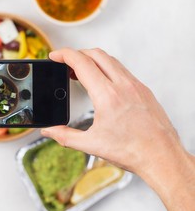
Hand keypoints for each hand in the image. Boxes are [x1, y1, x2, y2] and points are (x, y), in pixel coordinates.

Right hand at [41, 48, 194, 210]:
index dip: (64, 55)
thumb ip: (64, 136)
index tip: (54, 56)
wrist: (161, 156)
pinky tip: (101, 82)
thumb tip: (48, 131)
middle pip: (96, 54)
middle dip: (76, 54)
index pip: (82, 63)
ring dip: (92, 60)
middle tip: (65, 63)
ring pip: (110, 60)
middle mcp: (123, 85)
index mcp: (107, 96)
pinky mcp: (143, 90)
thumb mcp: (91, 144)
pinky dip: (107, 68)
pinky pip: (122, 70)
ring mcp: (135, 86)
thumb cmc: (132, 151)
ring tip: (80, 72)